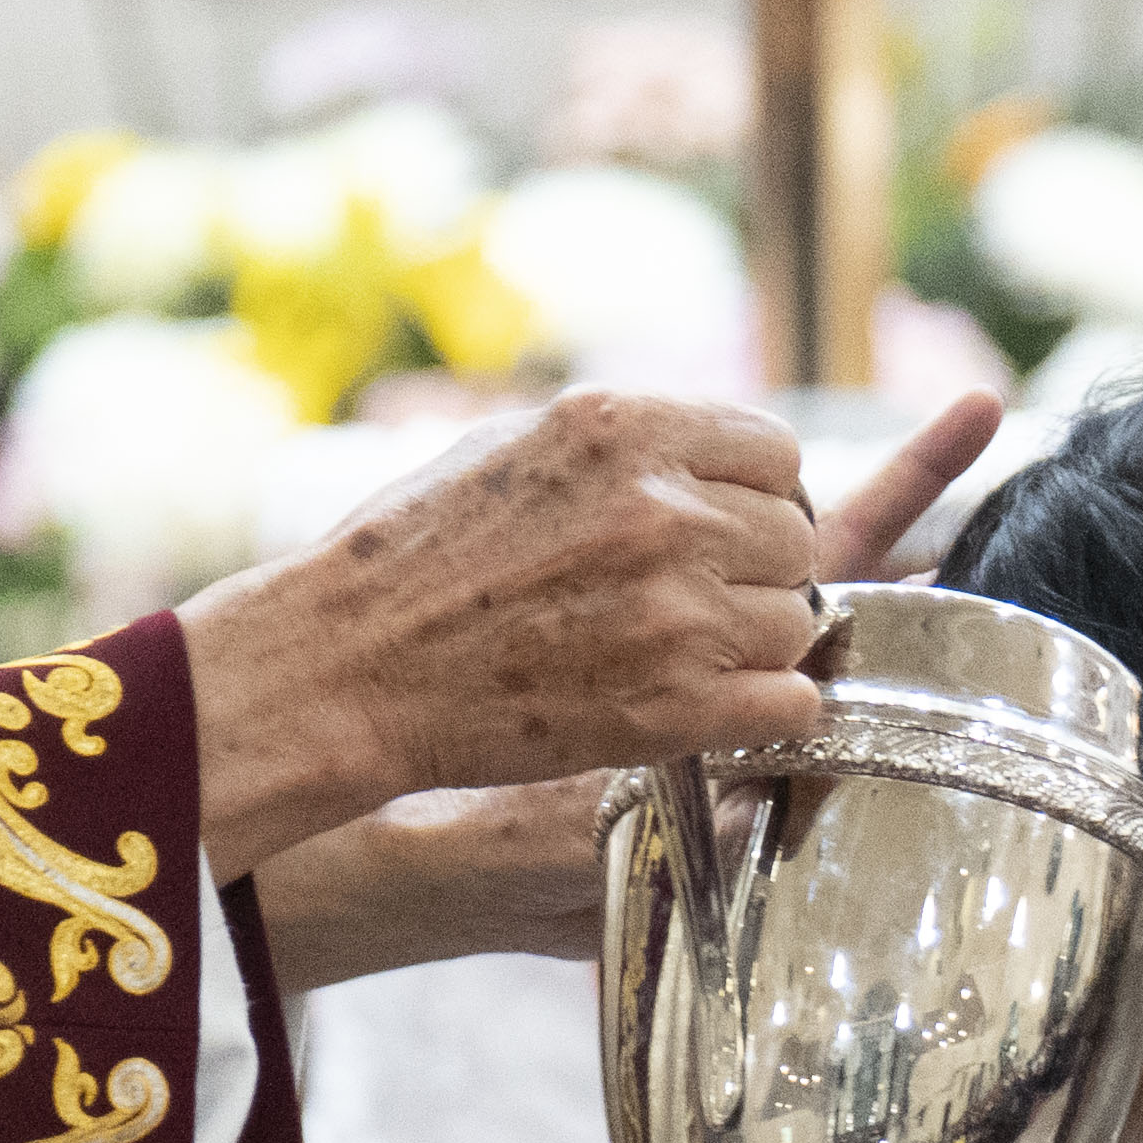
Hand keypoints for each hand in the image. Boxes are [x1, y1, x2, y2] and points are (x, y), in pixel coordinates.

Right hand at [185, 385, 825, 879]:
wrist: (345, 668)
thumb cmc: (416, 556)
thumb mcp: (520, 444)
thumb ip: (635, 447)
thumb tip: (731, 462)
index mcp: (626, 431)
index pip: (777, 454)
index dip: (756, 496)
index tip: (723, 529)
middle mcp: (661, 512)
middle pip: (795, 541)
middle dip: (755, 572)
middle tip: (692, 602)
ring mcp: (673, 612)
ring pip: (796, 624)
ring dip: (754, 646)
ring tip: (675, 654)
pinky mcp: (674, 707)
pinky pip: (793, 703)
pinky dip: (766, 712)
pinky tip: (711, 707)